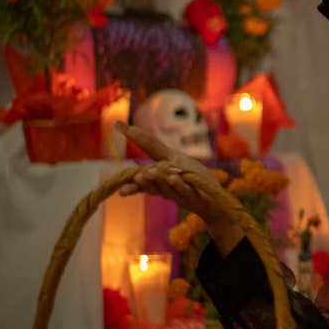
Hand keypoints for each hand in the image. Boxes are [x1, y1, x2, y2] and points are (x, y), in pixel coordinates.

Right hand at [115, 122, 242, 253]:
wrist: (214, 200)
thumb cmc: (192, 177)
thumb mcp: (172, 158)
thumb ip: (152, 146)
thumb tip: (130, 129)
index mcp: (157, 179)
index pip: (138, 174)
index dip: (126, 170)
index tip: (114, 152)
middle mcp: (164, 188)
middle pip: (150, 185)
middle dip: (142, 182)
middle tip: (137, 176)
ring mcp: (178, 193)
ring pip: (165, 188)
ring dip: (158, 181)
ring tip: (150, 173)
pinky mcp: (193, 196)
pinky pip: (184, 191)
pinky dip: (178, 185)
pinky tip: (173, 178)